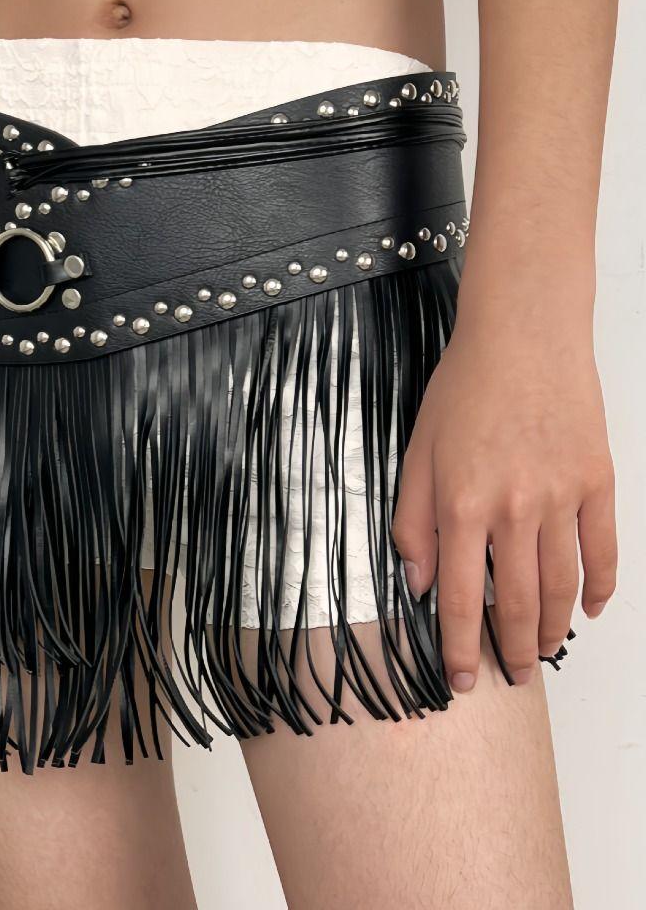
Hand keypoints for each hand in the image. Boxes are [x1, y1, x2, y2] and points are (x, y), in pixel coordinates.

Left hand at [392, 312, 616, 691]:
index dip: (459, 646)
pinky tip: (589, 609)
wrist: (523, 338)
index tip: (460, 678)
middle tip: (510, 675)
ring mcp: (562, 499)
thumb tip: (416, 581)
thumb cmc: (464, 390)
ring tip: (542, 650)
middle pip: (517, 602)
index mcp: (462, 506)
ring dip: (553, 627)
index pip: (458, 597)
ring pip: (561, 585)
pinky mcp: (597, 483)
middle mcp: (514, 511)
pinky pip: (604, 550)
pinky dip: (600, 587)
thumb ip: (412, 521)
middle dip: (511, 650)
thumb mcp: (416, 454)